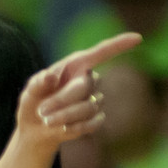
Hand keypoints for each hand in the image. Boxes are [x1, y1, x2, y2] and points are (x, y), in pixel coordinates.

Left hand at [17, 32, 141, 146]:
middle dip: (61, 100)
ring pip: (89, 106)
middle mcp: (89, 80)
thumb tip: (49, 76)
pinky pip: (93, 123)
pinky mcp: (95, 118)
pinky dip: (75, 128)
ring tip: (46, 120)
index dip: (119, 45)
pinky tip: (61, 130)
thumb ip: (37, 83)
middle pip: (86, 86)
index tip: (137, 38)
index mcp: (76, 66)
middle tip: (42, 110)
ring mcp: (94, 100)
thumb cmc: (33, 103)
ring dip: (64, 116)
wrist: (35, 129)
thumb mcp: (29, 91)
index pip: (101, 52)